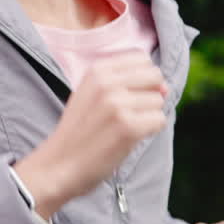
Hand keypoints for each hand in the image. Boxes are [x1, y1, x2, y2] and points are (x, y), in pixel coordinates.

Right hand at [14, 50, 167, 216]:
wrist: (58, 165)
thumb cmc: (79, 132)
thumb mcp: (89, 94)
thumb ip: (123, 83)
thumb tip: (165, 88)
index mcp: (96, 71)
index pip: (141, 58)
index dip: (143, 78)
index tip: (128, 95)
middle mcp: (107, 83)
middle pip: (155, 76)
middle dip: (150, 94)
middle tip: (129, 113)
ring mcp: (117, 104)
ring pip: (159, 100)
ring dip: (148, 116)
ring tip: (123, 128)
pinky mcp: (128, 127)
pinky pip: (159, 120)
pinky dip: (150, 131)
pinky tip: (129, 138)